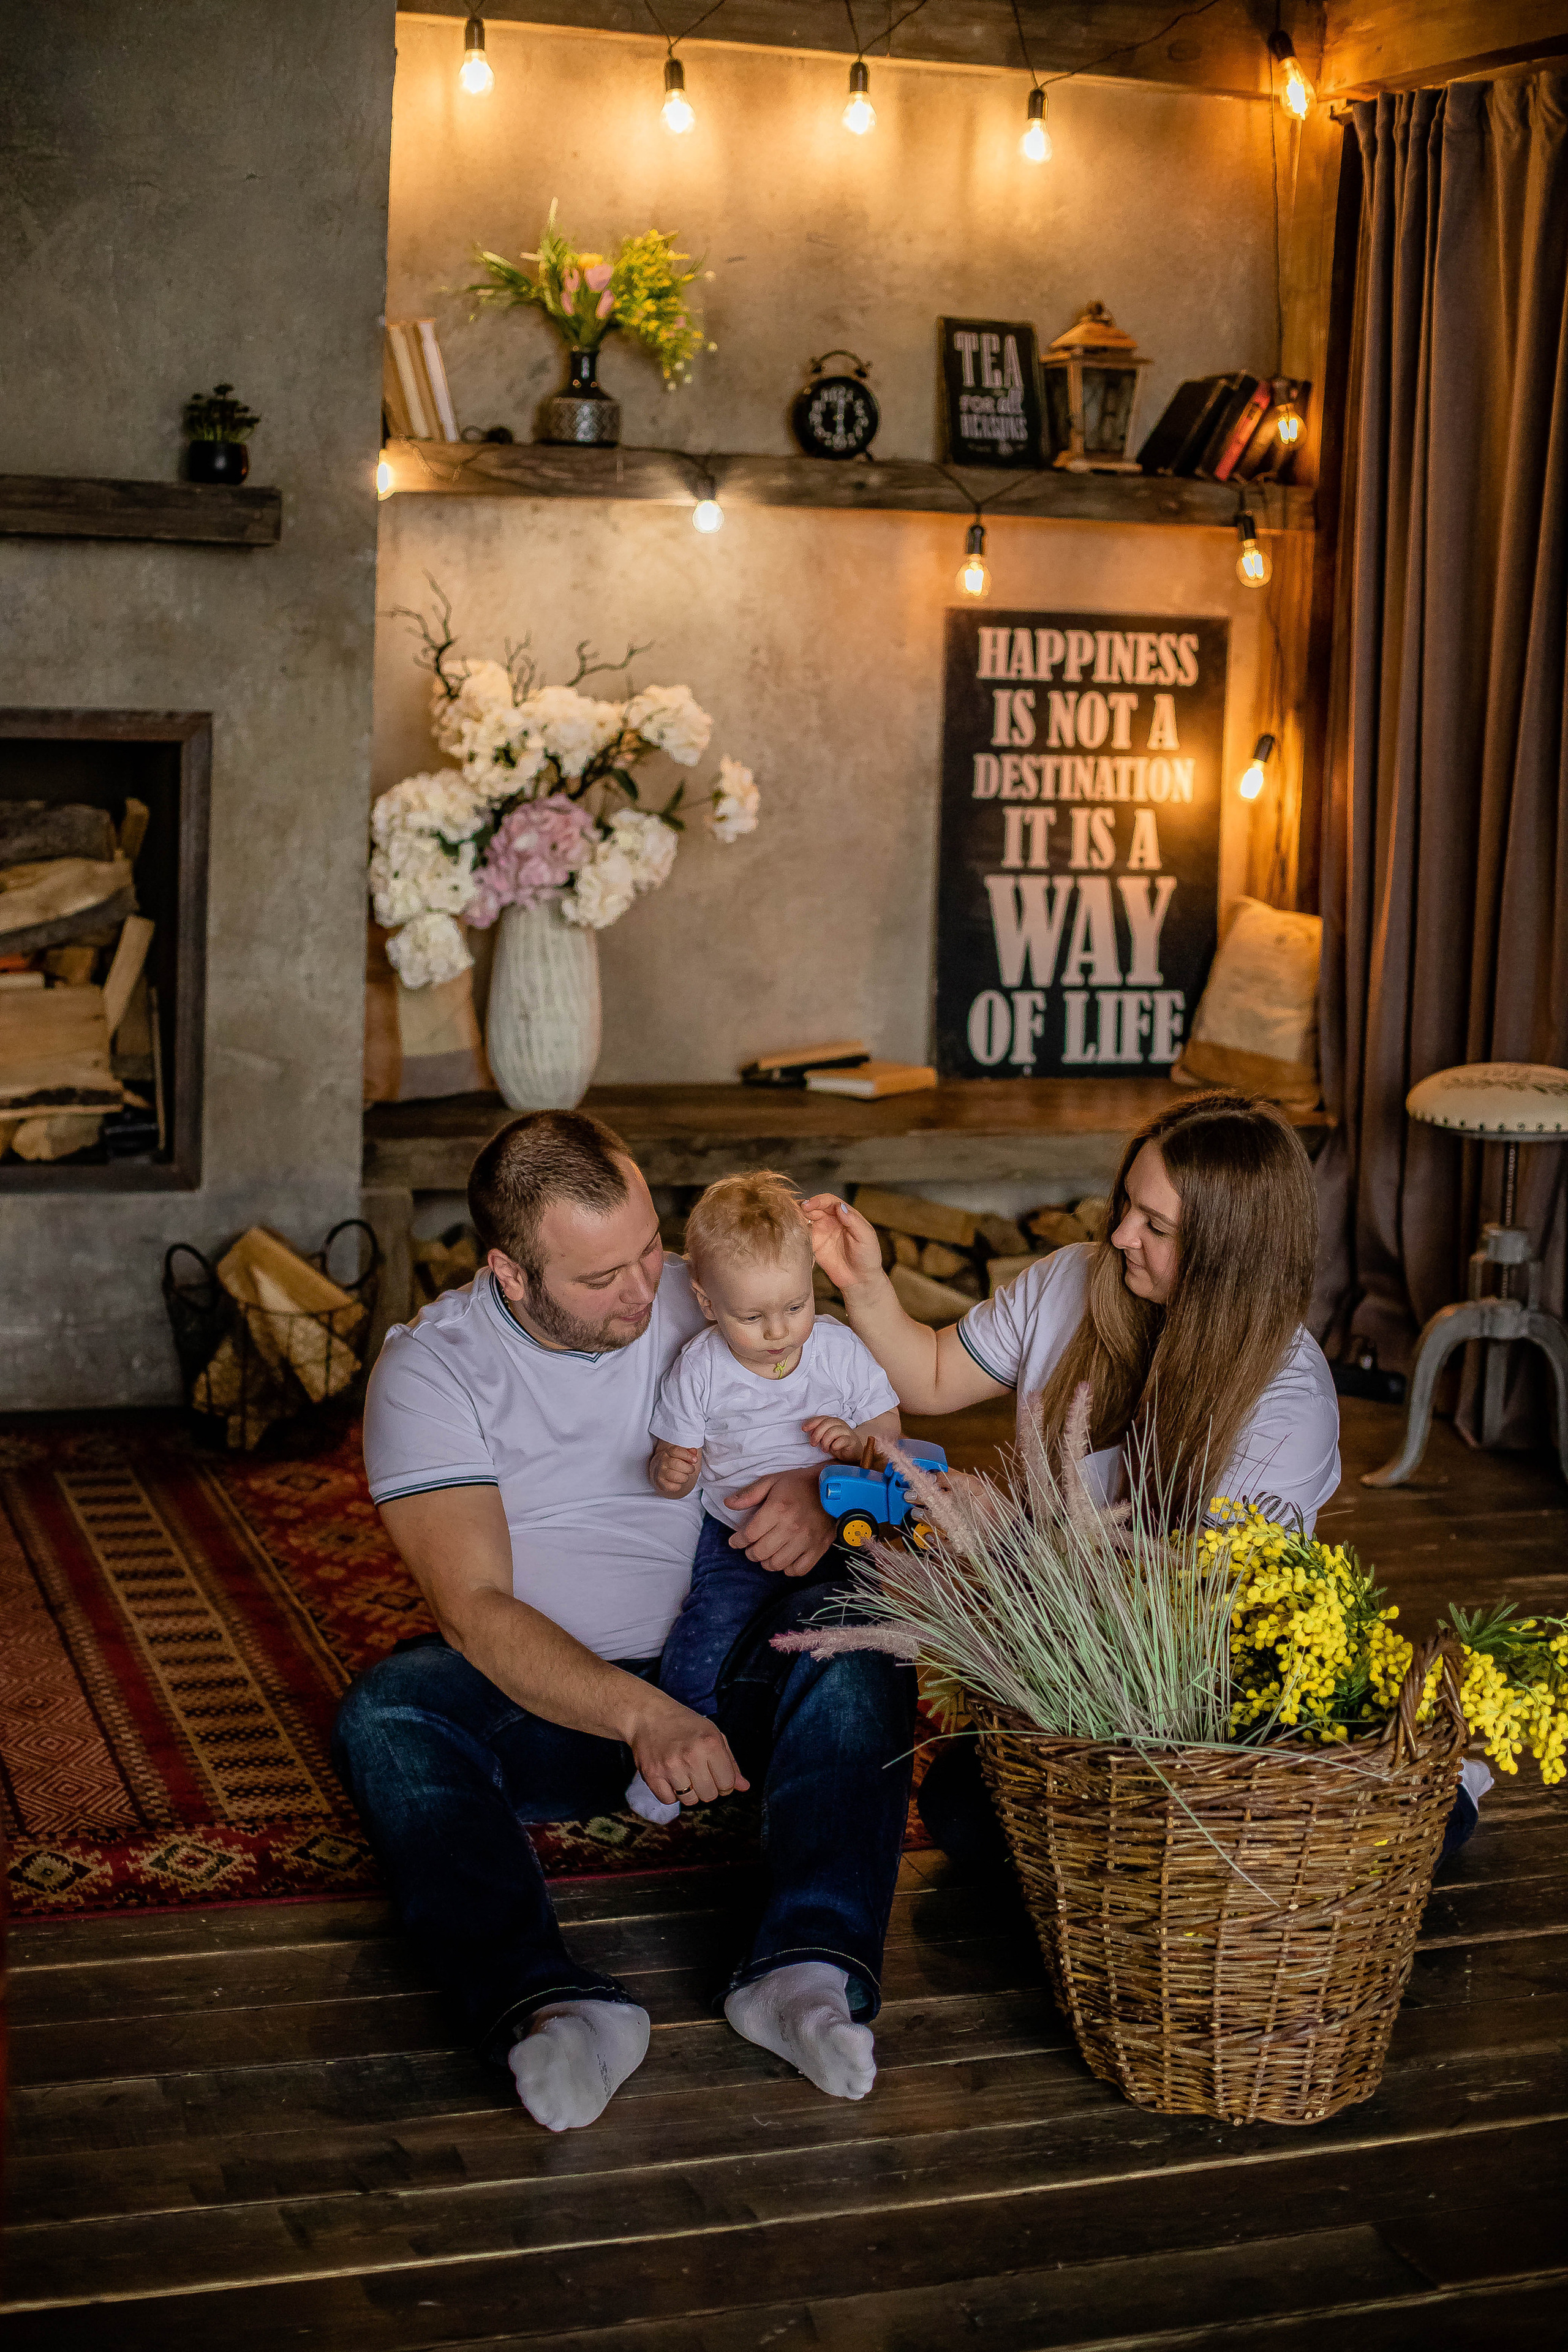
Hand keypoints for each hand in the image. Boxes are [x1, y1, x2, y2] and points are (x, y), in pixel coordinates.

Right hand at [626, 1688, 749, 1807]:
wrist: (648, 1715)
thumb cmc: (684, 1724)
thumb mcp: (713, 1735)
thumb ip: (730, 1762)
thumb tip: (744, 1787)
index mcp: (710, 1744)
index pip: (727, 1784)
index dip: (724, 1782)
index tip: (715, 1773)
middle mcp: (691, 1756)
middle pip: (709, 1796)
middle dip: (707, 1788)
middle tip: (698, 1772)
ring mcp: (670, 1767)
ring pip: (690, 1801)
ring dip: (688, 1792)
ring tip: (683, 1773)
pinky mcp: (652, 1775)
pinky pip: (669, 1800)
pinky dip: (670, 1793)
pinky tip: (669, 1777)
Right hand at [650, 1439, 701, 1497]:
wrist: (660, 1470)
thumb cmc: (674, 1461)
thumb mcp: (681, 1454)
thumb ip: (689, 1452)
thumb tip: (694, 1451)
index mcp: (668, 1452)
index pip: (676, 1451)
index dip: (688, 1455)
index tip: (695, 1460)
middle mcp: (662, 1461)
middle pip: (677, 1464)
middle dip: (689, 1468)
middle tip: (691, 1469)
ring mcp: (660, 1473)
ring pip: (676, 1476)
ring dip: (685, 1477)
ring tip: (685, 1475)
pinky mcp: (660, 1484)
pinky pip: (674, 1487)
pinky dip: (679, 1486)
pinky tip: (678, 1482)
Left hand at [723, 1462, 832, 1577]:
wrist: (833, 1488)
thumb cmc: (800, 1484)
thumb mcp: (773, 1481)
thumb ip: (749, 1494)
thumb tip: (728, 1503)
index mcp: (777, 1509)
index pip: (749, 1534)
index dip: (737, 1541)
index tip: (735, 1541)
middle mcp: (791, 1527)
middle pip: (761, 1552)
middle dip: (750, 1553)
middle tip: (750, 1548)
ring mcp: (806, 1540)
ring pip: (777, 1564)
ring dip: (766, 1562)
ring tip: (766, 1554)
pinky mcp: (818, 1548)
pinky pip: (799, 1570)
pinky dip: (788, 1569)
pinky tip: (784, 1560)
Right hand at [801, 1194, 886, 1295]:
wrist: (860, 1280)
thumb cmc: (868, 1257)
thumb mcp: (866, 1237)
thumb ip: (853, 1221)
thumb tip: (839, 1206)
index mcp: (846, 1215)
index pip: (829, 1201)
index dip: (818, 1200)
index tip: (809, 1204)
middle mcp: (832, 1220)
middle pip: (815, 1207)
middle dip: (805, 1206)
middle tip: (798, 1210)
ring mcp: (822, 1232)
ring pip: (807, 1218)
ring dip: (798, 1215)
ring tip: (792, 1217)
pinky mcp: (814, 1245)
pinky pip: (803, 1234)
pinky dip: (796, 1229)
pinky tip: (792, 1229)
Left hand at [802, 1413, 858, 1461]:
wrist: (854, 1451)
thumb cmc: (838, 1443)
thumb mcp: (825, 1437)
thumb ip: (818, 1432)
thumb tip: (808, 1430)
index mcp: (833, 1422)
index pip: (821, 1418)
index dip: (812, 1423)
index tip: (804, 1429)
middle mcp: (840, 1424)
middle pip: (827, 1423)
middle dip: (817, 1434)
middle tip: (813, 1444)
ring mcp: (847, 1432)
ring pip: (833, 1431)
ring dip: (825, 1441)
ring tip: (824, 1448)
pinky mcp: (852, 1441)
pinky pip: (843, 1440)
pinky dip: (836, 1444)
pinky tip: (833, 1448)